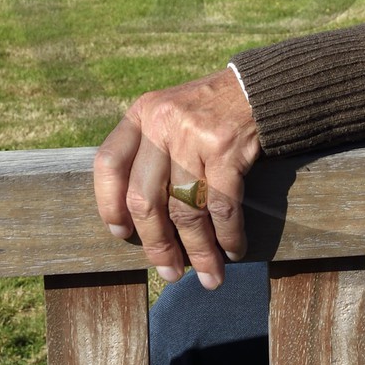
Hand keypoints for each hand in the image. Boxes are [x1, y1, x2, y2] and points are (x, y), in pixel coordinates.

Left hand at [93, 68, 260, 288]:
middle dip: (158, 245)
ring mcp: (194, 135)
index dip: (109, 204)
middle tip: (170, 273)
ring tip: (210, 276)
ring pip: (186, 209)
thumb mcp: (167, 115)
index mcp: (142, 114)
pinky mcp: (227, 147)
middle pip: (146, 198)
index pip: (109, 164)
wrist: (256, 88)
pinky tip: (233, 250)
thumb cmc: (208, 112)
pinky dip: (228, 235)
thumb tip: (134, 221)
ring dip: (199, 251)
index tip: (121, 235)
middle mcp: (162, 122)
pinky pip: (222, 206)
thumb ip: (148, 153)